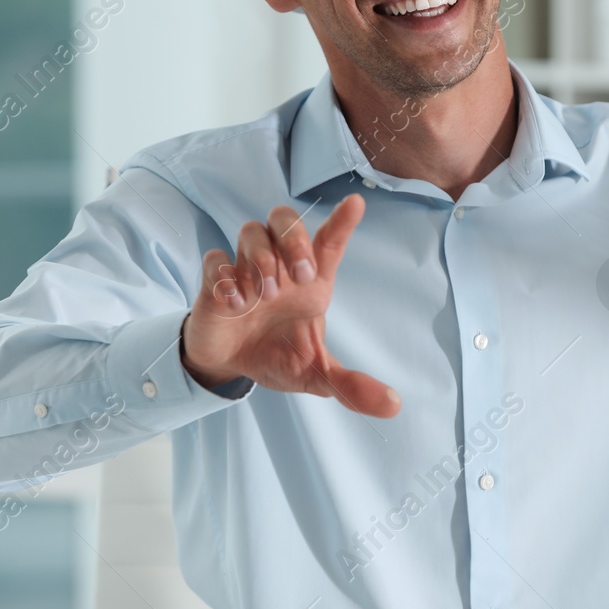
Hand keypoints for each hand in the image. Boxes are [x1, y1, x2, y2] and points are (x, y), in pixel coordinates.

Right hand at [180, 194, 399, 417]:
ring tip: (265, 295)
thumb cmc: (277, 355)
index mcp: (310, 281)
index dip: (342, 221)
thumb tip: (394, 405)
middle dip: (295, 239)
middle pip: (285, 219)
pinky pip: (215, 260)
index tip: (357, 204)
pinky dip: (225, 276)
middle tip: (301, 274)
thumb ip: (351, 386)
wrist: (229, 366)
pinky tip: (235, 304)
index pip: (328, 241)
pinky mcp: (214, 282)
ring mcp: (244, 269)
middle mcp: (279, 266)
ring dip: (261, 258)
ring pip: (251, 231)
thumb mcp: (315, 374)